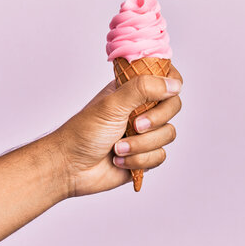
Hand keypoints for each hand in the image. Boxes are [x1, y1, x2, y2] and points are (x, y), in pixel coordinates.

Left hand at [55, 65, 182, 196]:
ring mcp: (145, 133)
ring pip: (168, 134)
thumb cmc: (84, 132)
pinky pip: (160, 156)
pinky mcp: (145, 156)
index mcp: (133, 90)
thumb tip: (174, 85)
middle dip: (154, 121)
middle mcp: (141, 109)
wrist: (71, 168)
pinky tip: (119, 161)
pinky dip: (139, 160)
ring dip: (141, 145)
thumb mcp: (113, 104)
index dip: (169, 84)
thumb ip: (143, 89)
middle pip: (172, 107)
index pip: (165, 77)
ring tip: (117, 148)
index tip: (163, 93)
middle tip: (134, 126)